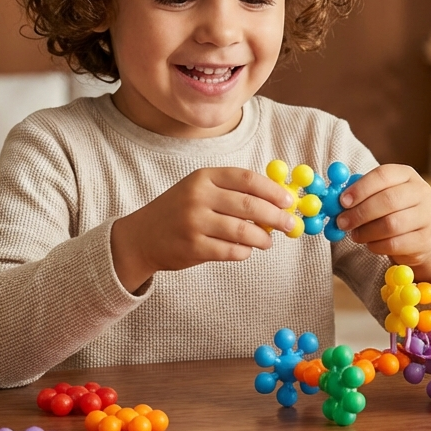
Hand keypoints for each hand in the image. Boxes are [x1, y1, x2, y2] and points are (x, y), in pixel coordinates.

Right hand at [110, 168, 296, 291]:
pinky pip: (231, 251)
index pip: (246, 179)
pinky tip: (246, 250)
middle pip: (249, 205)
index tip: (289, 201)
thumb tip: (276, 200)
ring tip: (268, 241)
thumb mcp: (199, 190)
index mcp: (203, 178)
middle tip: (289, 224)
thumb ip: (232, 191)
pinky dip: (244, 252)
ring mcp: (194, 223)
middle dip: (276, 216)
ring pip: (243, 231)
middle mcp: (198, 197)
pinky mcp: (193, 247)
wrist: (141, 237)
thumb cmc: (179, 211)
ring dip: (263, 238)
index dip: (272, 190)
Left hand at [335, 164, 430, 280]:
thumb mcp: (378, 195)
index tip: (342, 201)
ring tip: (354, 234)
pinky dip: (376, 246)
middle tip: (341, 222)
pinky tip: (370, 243)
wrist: (420, 234)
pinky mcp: (424, 240)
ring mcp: (426, 216)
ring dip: (366, 232)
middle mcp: (420, 192)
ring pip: (391, 225)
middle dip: (360, 213)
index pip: (383, 175)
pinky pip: (394, 244)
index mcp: (406, 175)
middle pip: (388, 200)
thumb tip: (333, 199)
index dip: (361, 188)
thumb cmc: (391, 211)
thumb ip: (358, 193)